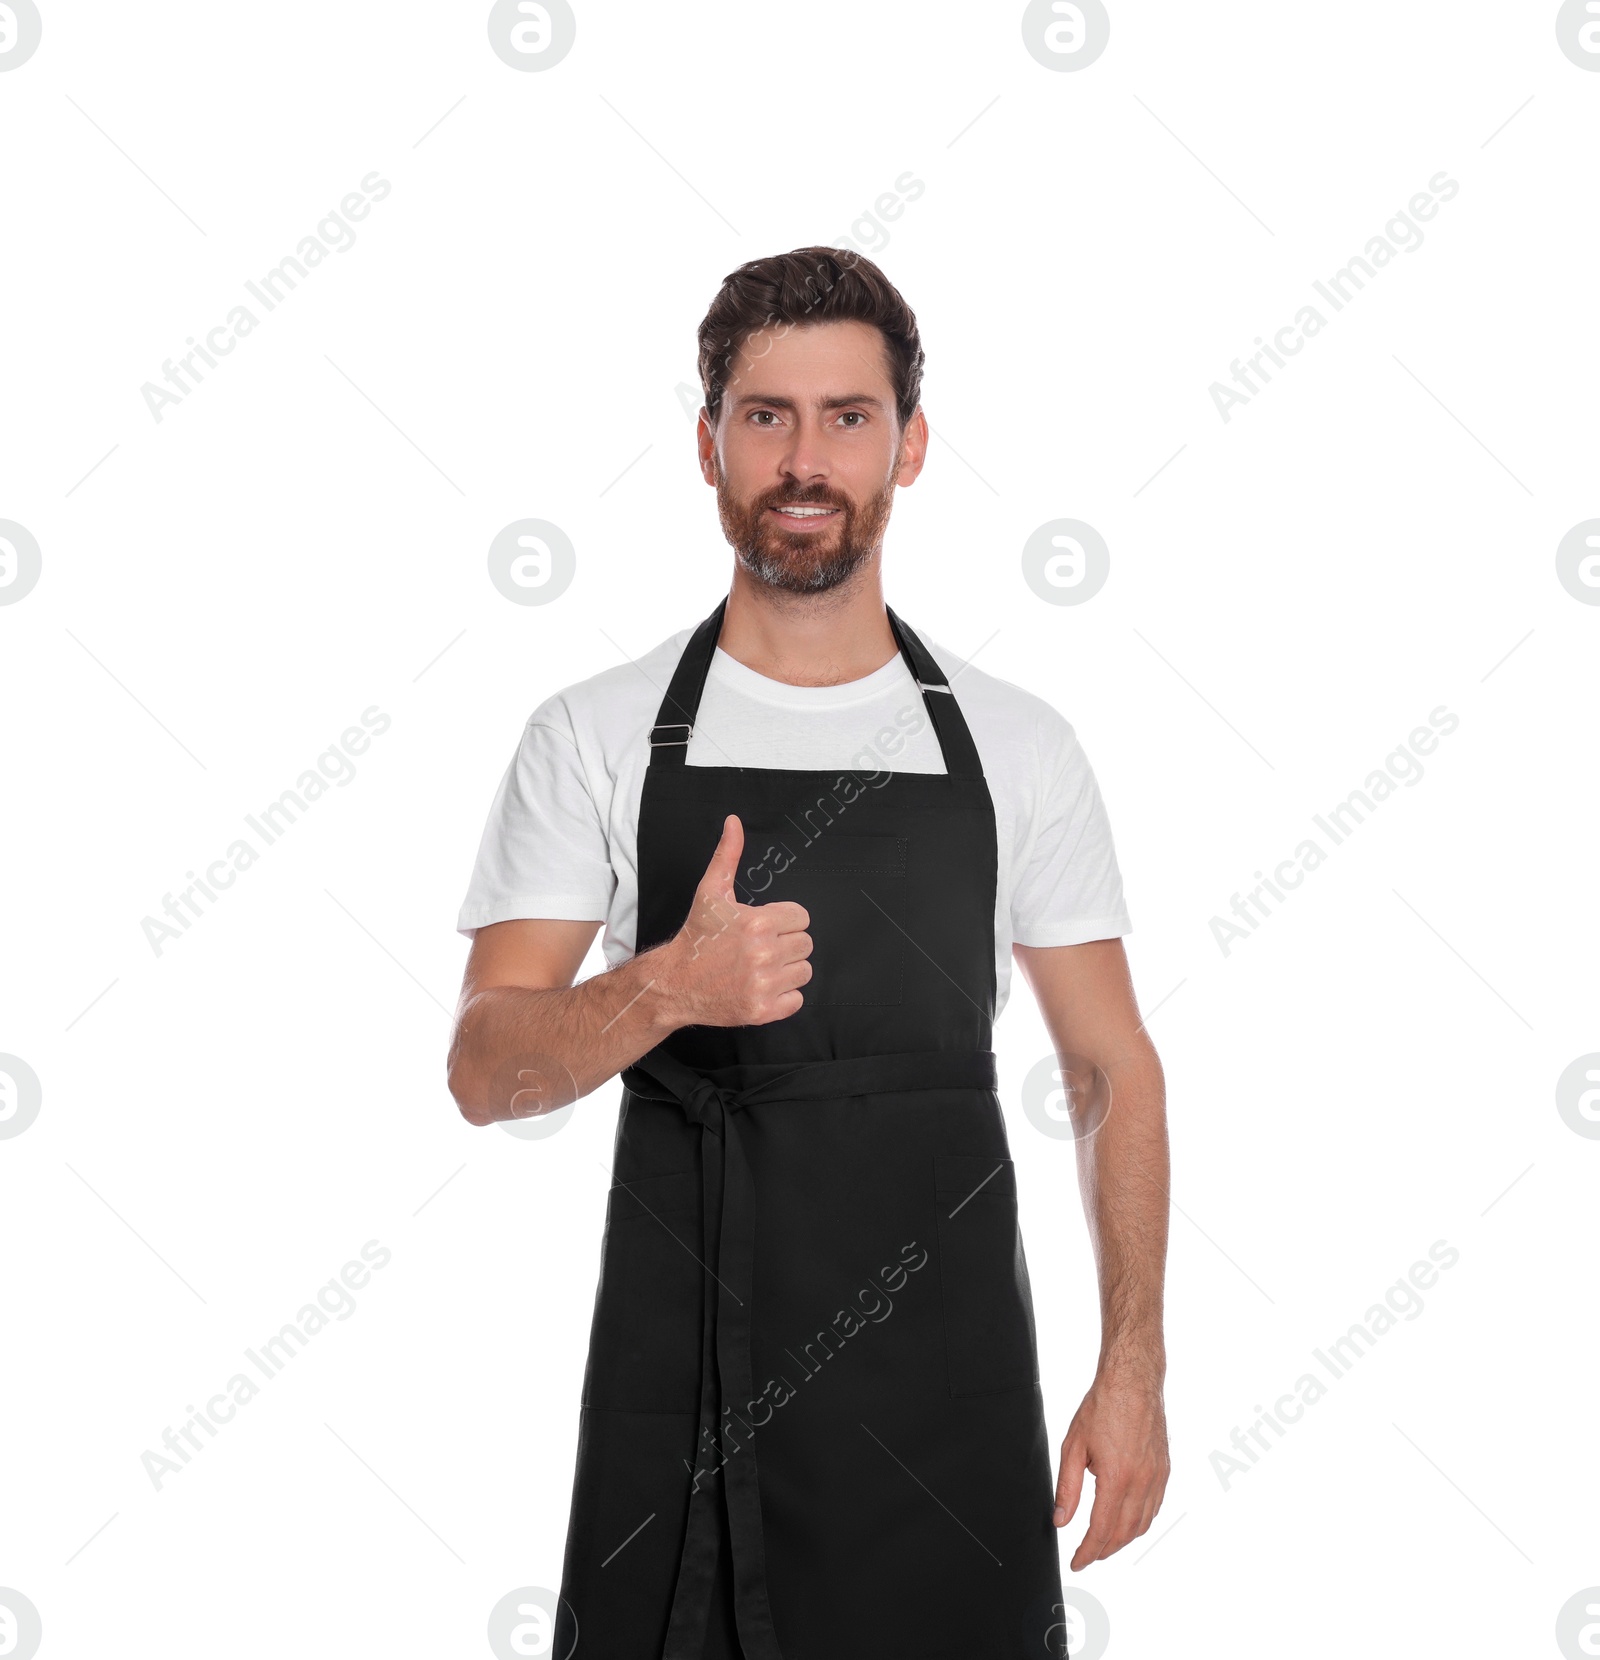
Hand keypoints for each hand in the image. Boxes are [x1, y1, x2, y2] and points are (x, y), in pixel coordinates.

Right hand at [657, 814, 812, 1026]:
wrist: (674, 982)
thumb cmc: (696, 937)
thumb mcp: (711, 892)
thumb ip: (728, 855)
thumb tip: (734, 822)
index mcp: (759, 922)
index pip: (801, 918)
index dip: (783, 921)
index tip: (764, 928)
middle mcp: (764, 954)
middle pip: (806, 945)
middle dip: (786, 944)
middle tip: (760, 948)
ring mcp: (764, 984)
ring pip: (804, 972)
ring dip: (787, 970)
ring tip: (760, 968)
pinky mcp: (763, 1010)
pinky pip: (797, 1000)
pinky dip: (783, 997)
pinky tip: (761, 987)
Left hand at [1053, 1366, 1169, 1569]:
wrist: (1132, 1382)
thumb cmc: (1102, 1407)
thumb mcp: (1073, 1446)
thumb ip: (1067, 1487)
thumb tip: (1061, 1520)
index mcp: (1116, 1478)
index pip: (1101, 1530)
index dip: (1087, 1552)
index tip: (1076, 1562)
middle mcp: (1141, 1482)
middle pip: (1123, 1534)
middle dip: (1104, 1550)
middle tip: (1087, 1555)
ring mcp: (1157, 1477)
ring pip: (1142, 1525)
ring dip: (1122, 1540)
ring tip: (1104, 1543)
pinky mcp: (1164, 1470)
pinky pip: (1154, 1508)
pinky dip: (1139, 1523)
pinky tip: (1126, 1521)